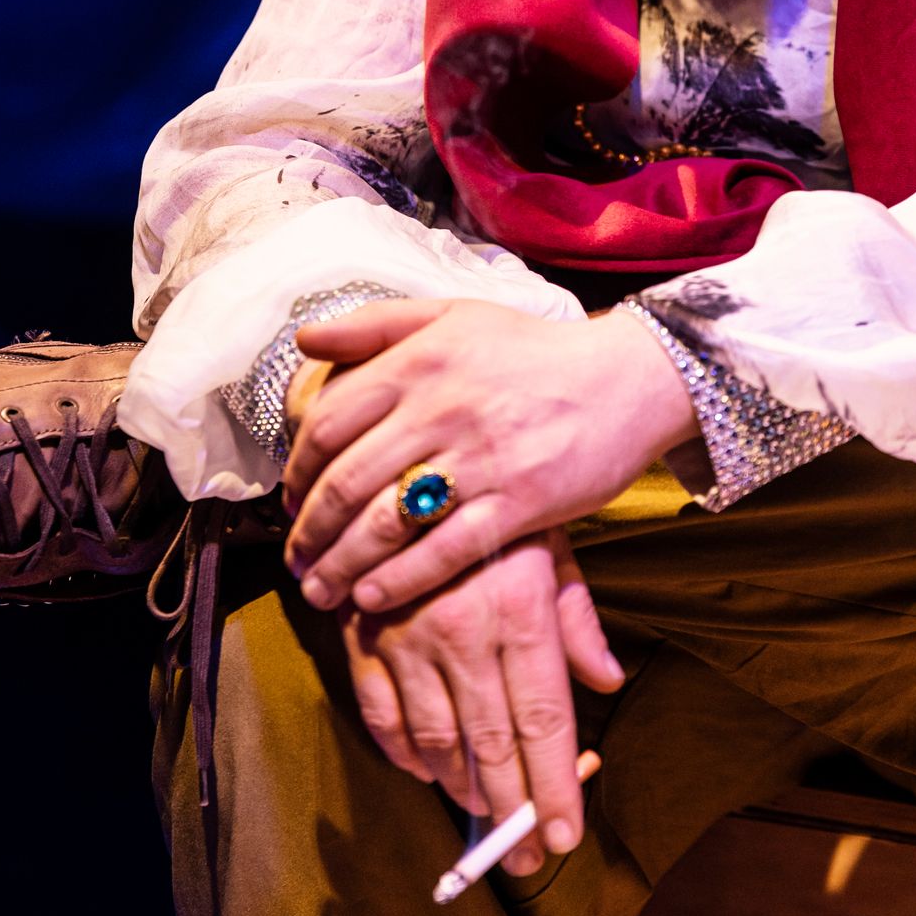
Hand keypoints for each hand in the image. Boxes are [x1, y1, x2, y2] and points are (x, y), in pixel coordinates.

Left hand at [282, 296, 695, 613]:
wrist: (625, 379)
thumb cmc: (532, 350)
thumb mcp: (454, 315)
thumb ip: (376, 324)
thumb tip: (304, 339)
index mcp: (421, 360)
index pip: (328, 422)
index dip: (297, 470)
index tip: (290, 499)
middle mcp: (443, 408)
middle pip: (348, 481)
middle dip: (309, 529)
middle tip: (295, 556)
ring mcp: (482, 459)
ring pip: (385, 523)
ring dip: (340, 565)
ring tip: (318, 589)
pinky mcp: (519, 503)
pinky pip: (443, 553)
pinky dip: (397, 582)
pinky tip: (371, 600)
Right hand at [339, 527, 621, 868]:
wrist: (408, 462)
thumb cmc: (497, 508)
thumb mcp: (552, 546)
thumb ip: (577, 619)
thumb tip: (608, 683)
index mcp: (519, 609)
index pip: (542, 719)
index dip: (554, 786)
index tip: (566, 836)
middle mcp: (462, 632)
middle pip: (492, 746)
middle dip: (515, 813)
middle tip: (531, 859)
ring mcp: (407, 639)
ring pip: (437, 743)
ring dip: (464, 791)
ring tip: (491, 820)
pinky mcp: (363, 640)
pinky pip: (383, 719)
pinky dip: (407, 756)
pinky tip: (431, 772)